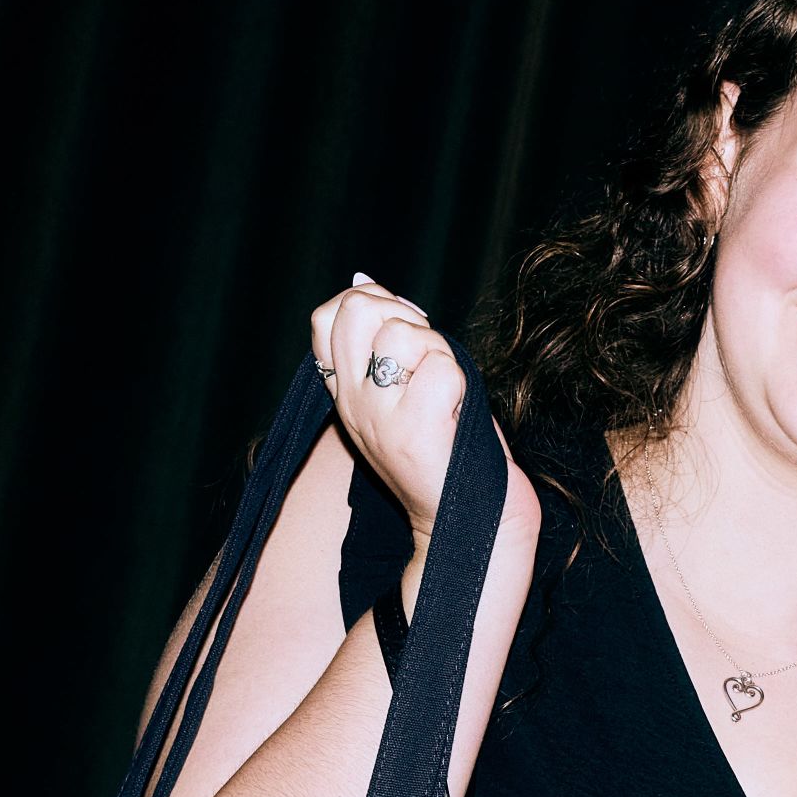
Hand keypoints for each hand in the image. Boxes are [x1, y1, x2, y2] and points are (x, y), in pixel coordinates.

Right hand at [312, 275, 487, 536]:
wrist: (470, 519)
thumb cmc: (447, 449)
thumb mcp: (402, 388)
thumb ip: (382, 339)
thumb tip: (363, 278)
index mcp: (345, 391)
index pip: (326, 315)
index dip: (371, 303)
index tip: (403, 331)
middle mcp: (352, 403)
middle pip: (360, 309)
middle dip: (404, 317)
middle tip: (426, 359)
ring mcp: (378, 417)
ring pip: (404, 335)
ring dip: (439, 353)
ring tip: (445, 395)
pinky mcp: (413, 430)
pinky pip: (441, 368)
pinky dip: (459, 382)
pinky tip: (455, 415)